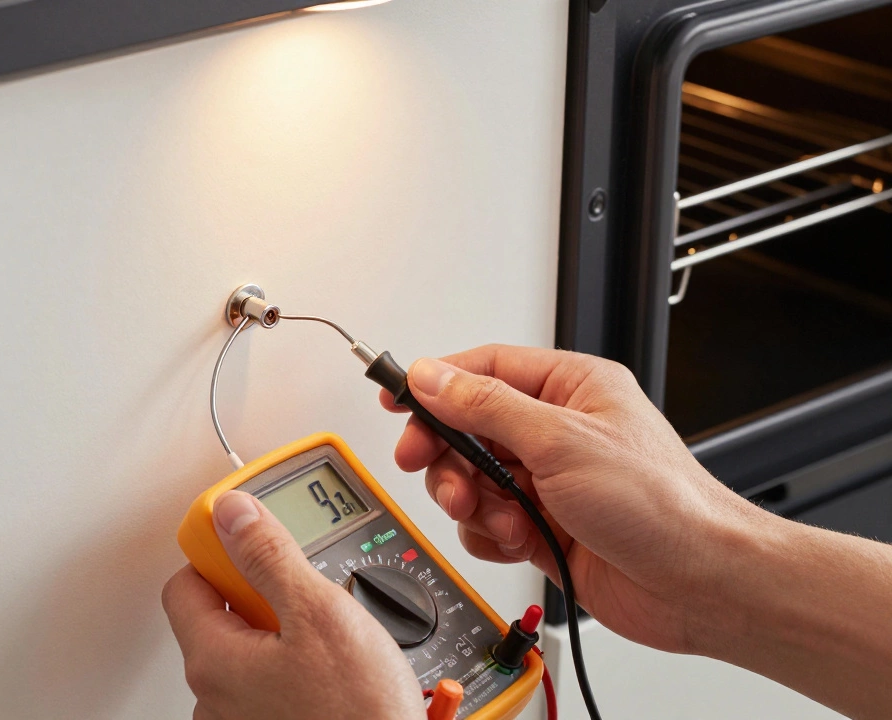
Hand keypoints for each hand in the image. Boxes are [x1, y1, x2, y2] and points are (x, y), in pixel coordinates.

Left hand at [162, 491, 423, 719]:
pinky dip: (294, 666)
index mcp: (213, 662)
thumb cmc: (358, 714)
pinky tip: (332, 668)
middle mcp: (215, 698)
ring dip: (281, 633)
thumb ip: (269, 556)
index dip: (218, 554)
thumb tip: (234, 514)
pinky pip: (268, 684)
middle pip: (218, 617)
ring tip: (328, 637)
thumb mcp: (319, 613)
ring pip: (248, 652)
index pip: (184, 583)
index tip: (249, 538)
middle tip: (305, 595)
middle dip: (262, 596)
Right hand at [381, 344, 756, 653]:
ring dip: (473, 502)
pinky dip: (492, 535)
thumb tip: (433, 378)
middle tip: (431, 468)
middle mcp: (556, 432)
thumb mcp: (561, 441)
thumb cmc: (661, 504)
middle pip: (467, 428)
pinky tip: (521, 540)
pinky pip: (487, 522)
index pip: (483, 370)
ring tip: (499, 515)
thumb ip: (486, 406)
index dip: (435, 383)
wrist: (699, 585)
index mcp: (570, 389)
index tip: (395, 396)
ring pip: (471, 480)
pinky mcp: (544, 526)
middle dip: (448, 455)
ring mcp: (549, 481)